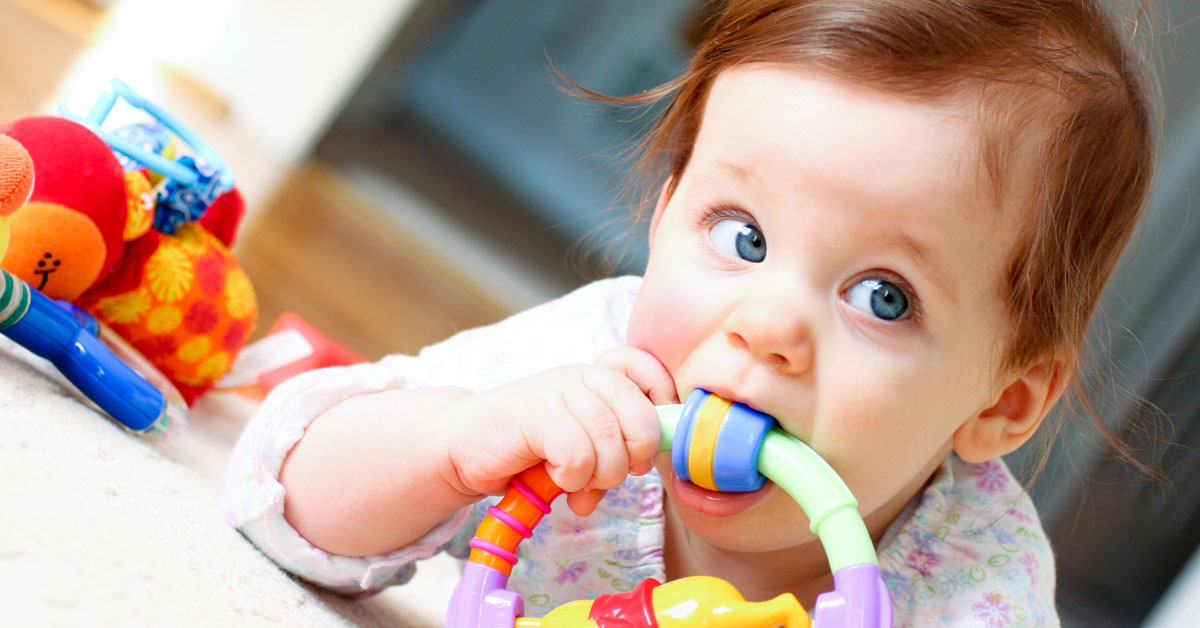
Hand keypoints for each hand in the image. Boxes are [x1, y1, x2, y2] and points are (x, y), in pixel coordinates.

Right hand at [443, 346, 675, 516]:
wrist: (462, 444)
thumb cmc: (525, 448)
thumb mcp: (579, 447)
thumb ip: (613, 455)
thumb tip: (640, 472)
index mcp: (596, 377)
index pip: (645, 368)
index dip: (661, 403)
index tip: (646, 444)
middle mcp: (581, 377)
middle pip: (641, 414)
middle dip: (636, 456)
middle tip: (611, 474)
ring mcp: (558, 392)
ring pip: (610, 440)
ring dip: (600, 475)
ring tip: (576, 481)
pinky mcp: (535, 415)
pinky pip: (577, 454)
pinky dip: (572, 477)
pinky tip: (554, 476)